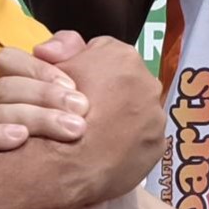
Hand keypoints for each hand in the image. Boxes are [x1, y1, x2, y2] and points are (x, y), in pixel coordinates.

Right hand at [0, 30, 91, 155]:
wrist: (84, 173)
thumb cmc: (79, 120)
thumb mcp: (85, 77)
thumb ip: (69, 49)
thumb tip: (44, 50)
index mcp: (13, 82)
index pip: (7, 60)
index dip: (38, 69)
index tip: (73, 85)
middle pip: (4, 88)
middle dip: (45, 96)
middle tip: (83, 110)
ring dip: (37, 118)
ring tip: (72, 130)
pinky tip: (23, 138)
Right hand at [53, 35, 165, 208]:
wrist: (67, 162)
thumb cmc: (56, 110)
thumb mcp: (50, 68)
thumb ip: (59, 48)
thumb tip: (55, 46)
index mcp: (122, 55)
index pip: (104, 53)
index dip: (86, 69)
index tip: (72, 87)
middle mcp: (147, 81)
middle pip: (126, 82)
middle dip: (110, 92)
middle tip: (83, 111)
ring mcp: (156, 115)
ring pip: (138, 111)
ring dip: (122, 118)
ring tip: (96, 134)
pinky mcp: (158, 145)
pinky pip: (143, 139)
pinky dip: (129, 143)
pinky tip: (108, 151)